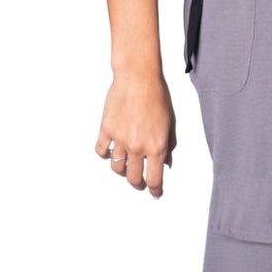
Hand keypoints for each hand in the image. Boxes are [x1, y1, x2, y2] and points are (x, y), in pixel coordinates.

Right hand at [96, 72, 176, 198]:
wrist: (138, 78)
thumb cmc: (157, 96)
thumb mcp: (171, 123)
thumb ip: (169, 145)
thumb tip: (166, 162)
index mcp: (157, 146)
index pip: (154, 179)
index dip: (155, 191)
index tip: (155, 193)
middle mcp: (137, 147)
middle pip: (133, 178)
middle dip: (138, 184)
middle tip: (139, 183)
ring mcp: (120, 139)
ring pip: (116, 168)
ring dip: (121, 170)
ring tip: (125, 166)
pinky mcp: (106, 129)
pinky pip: (101, 151)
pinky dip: (105, 155)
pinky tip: (110, 152)